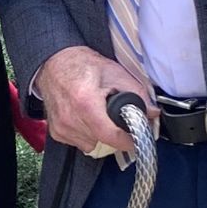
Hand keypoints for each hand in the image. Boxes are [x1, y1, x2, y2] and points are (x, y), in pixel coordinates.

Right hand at [34, 45, 154, 158]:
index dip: (128, 141)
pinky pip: (80, 143)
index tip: (137, 138)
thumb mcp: (115, 72)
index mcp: (85, 102)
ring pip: (92, 144)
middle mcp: (70, 118)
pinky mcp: (56, 132)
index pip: (111, 136)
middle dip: (115, 133)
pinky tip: (86, 118)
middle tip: (117, 118)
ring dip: (100, 134)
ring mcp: (62, 127)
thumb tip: (152, 112)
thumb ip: (138, 93)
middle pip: (104, 141)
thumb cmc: (82, 64)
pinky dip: (87, 134)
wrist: (54, 63)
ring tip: (99, 114)